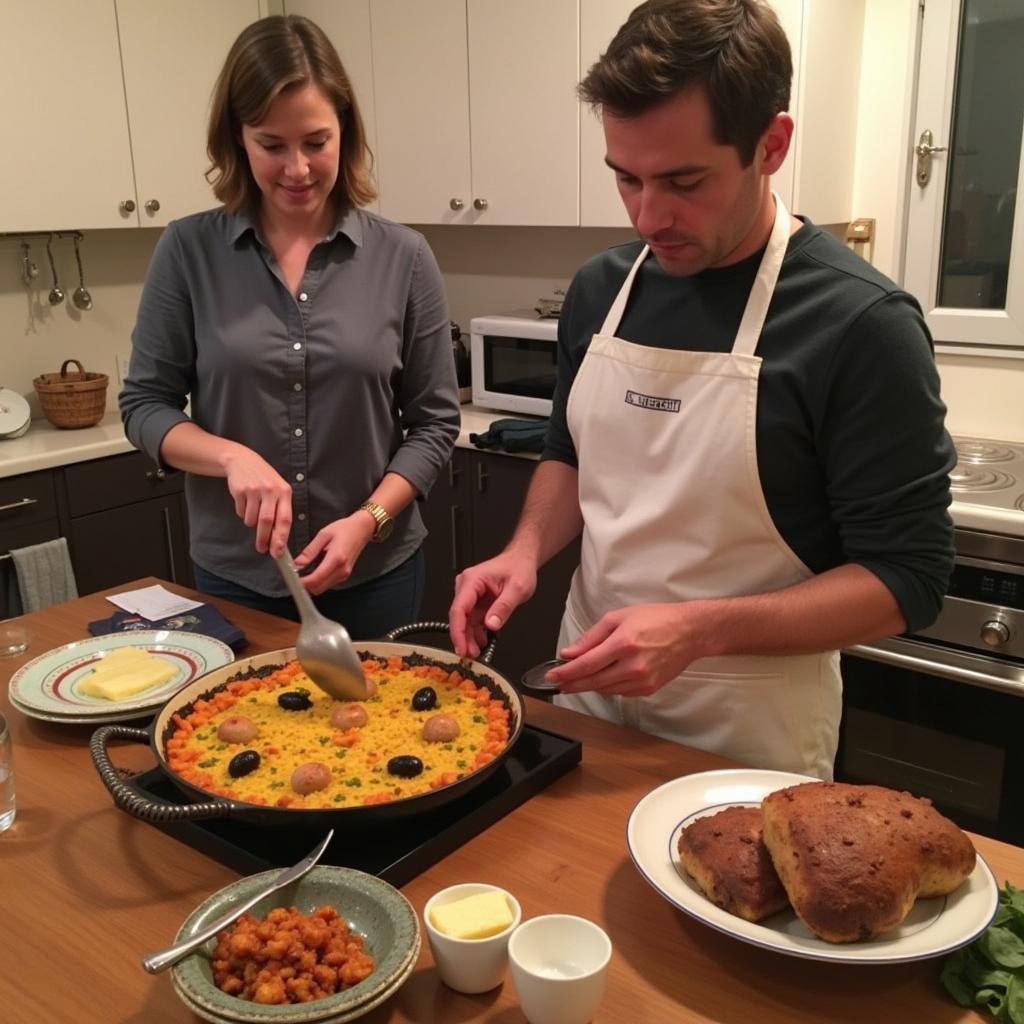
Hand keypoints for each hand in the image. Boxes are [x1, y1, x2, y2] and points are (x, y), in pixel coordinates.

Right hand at [223, 448, 292, 555]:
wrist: (242, 461)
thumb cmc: (265, 480)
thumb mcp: (278, 489)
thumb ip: (280, 510)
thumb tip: (279, 539)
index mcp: (284, 491)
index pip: (285, 518)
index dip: (281, 537)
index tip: (278, 552)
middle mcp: (271, 490)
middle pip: (266, 521)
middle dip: (264, 538)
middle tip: (262, 549)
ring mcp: (254, 489)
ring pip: (251, 519)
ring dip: (251, 523)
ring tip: (252, 515)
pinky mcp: (240, 490)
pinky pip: (241, 512)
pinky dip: (243, 514)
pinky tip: (245, 504)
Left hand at [292, 514, 375, 594]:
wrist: (362, 529)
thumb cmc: (345, 529)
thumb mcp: (323, 535)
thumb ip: (309, 551)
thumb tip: (297, 564)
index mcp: (336, 558)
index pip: (316, 579)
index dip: (302, 582)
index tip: (293, 578)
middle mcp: (342, 570)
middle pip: (318, 589)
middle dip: (305, 584)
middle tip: (297, 574)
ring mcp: (344, 574)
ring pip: (322, 588)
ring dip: (312, 582)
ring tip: (307, 568)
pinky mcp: (344, 575)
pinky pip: (328, 583)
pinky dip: (319, 580)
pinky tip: (317, 568)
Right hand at [449, 551, 537, 658]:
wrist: (522, 561)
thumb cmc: (519, 568)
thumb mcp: (517, 588)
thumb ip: (503, 607)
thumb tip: (491, 624)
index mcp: (472, 580)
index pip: (459, 609)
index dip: (458, 631)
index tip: (461, 647)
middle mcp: (466, 586)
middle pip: (459, 617)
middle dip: (463, 638)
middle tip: (470, 655)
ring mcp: (470, 595)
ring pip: (464, 621)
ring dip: (469, 638)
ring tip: (476, 652)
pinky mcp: (475, 602)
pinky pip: (472, 620)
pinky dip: (476, 632)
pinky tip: (481, 642)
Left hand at [549, 603, 702, 697]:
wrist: (689, 632)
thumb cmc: (657, 619)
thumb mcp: (619, 617)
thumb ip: (592, 636)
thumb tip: (570, 652)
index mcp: (623, 643)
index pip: (587, 664)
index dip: (566, 672)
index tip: (552, 675)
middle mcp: (633, 665)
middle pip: (593, 681)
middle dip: (572, 683)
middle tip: (559, 683)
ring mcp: (642, 680)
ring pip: (606, 690)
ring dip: (590, 685)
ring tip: (579, 679)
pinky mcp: (649, 689)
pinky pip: (620, 693)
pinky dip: (609, 687)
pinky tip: (606, 677)